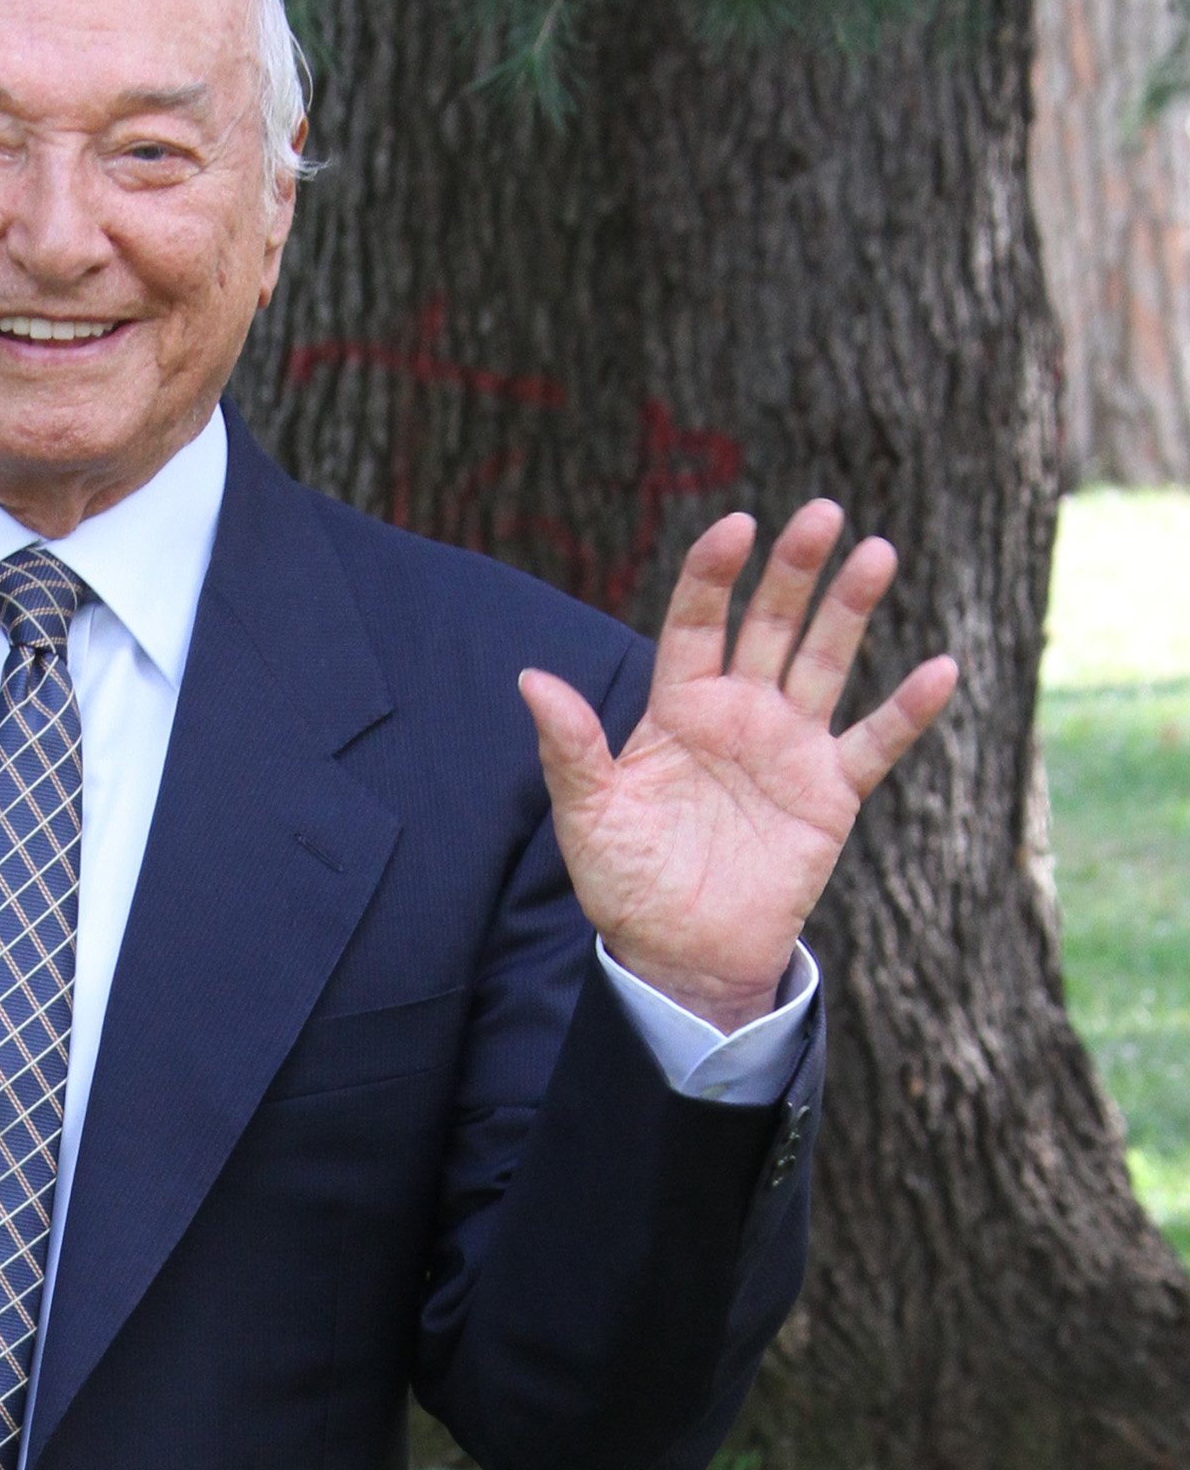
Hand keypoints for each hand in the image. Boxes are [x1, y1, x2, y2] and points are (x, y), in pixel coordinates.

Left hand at [518, 502, 957, 1032]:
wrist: (681, 955)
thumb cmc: (626, 883)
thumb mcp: (588, 817)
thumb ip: (570, 748)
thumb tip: (531, 678)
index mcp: (678, 707)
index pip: (696, 622)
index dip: (714, 574)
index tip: (735, 526)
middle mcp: (739, 713)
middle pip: (769, 624)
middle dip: (794, 570)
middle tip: (823, 514)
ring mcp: (789, 747)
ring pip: (826, 661)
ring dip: (851, 608)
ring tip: (876, 553)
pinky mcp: (830, 793)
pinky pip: (876, 743)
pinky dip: (908, 710)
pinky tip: (940, 669)